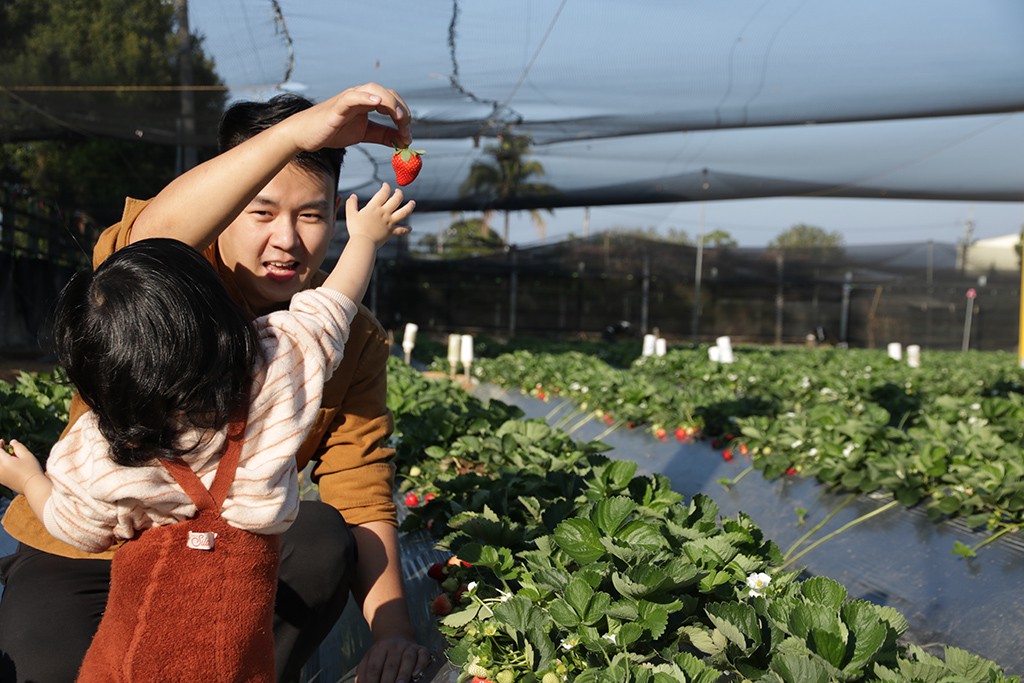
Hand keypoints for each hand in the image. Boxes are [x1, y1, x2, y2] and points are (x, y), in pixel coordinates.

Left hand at [0, 439, 43, 492]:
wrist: (32, 486)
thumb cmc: (31, 470)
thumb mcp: (27, 455)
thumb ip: (18, 447)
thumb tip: (12, 442)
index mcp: (3, 461)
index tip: (3, 441)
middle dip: (0, 452)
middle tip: (7, 448)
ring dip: (1, 459)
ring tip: (10, 458)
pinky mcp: (2, 481)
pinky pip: (0, 471)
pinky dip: (2, 466)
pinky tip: (10, 466)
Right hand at [291, 83, 411, 152]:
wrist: (307, 135)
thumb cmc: (333, 131)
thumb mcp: (365, 134)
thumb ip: (384, 136)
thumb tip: (404, 141)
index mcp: (368, 101)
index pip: (393, 101)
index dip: (404, 116)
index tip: (408, 136)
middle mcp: (361, 96)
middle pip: (388, 94)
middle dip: (402, 111)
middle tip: (406, 129)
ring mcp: (349, 98)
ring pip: (374, 90)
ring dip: (391, 103)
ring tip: (400, 118)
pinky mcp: (337, 106)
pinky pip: (353, 97)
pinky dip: (366, 97)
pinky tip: (377, 102)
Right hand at [345, 183, 413, 247]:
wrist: (363, 243)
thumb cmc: (356, 229)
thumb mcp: (351, 214)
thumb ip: (351, 204)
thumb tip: (353, 196)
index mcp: (375, 207)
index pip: (384, 192)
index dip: (386, 186)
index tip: (386, 185)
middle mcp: (384, 213)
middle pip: (397, 199)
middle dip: (399, 193)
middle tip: (398, 191)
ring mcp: (390, 222)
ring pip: (404, 212)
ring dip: (410, 206)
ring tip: (412, 203)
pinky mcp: (392, 232)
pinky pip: (402, 230)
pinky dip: (407, 229)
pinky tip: (410, 228)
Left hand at [355, 634, 432, 682]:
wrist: (396, 634)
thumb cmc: (381, 653)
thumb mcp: (369, 658)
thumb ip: (363, 672)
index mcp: (379, 648)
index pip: (374, 666)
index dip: (371, 680)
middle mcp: (394, 646)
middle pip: (391, 664)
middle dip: (388, 679)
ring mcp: (408, 647)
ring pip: (407, 659)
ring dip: (404, 673)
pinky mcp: (421, 649)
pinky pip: (423, 656)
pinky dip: (421, 664)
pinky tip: (416, 674)